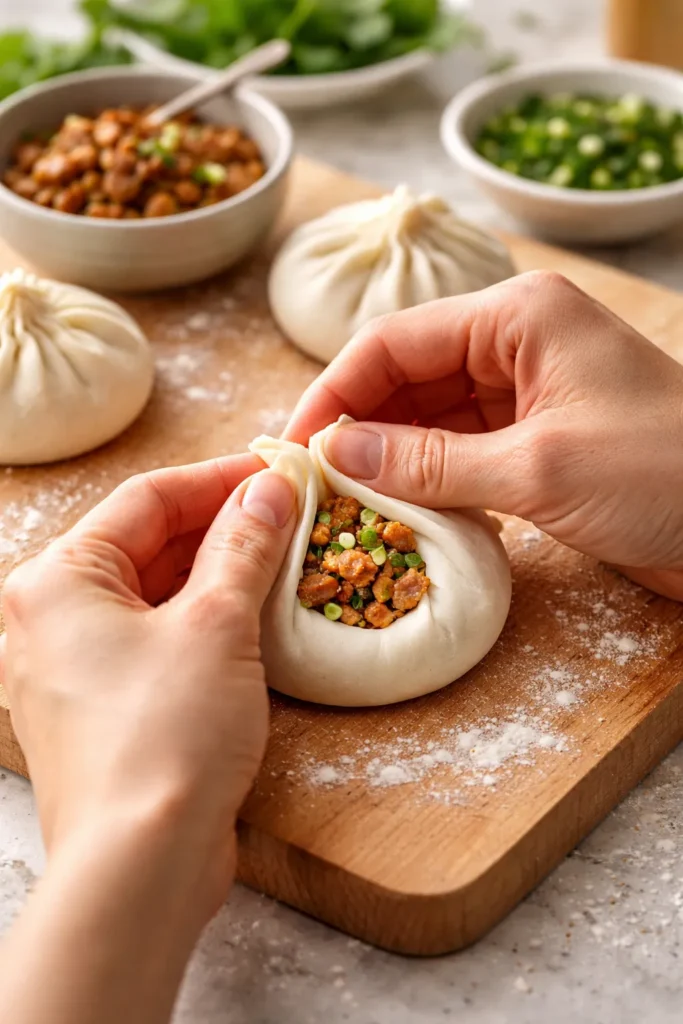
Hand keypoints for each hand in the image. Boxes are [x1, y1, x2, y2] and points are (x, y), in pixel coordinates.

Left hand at [0, 457, 295, 1023]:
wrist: (142, 867)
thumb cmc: (164, 739)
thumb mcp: (216, 624)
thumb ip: (243, 546)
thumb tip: (270, 490)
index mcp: (56, 582)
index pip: (146, 500)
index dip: (219, 478)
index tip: (277, 470)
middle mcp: (51, 619)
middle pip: (147, 545)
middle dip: (222, 526)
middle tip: (288, 511)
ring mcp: (75, 667)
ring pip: (155, 594)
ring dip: (219, 573)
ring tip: (283, 555)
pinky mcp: (104, 708)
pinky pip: (157, 640)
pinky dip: (204, 621)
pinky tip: (256, 613)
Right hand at [285, 270, 682, 600]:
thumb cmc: (665, 474)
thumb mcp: (537, 469)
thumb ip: (430, 461)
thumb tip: (337, 453)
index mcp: (516, 317)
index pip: (392, 342)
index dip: (333, 394)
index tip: (293, 449)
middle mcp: (516, 344)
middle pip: (404, 378)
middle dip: (357, 429)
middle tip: (312, 487)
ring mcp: (527, 395)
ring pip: (429, 419)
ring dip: (388, 460)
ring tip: (343, 506)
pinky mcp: (537, 442)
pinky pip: (461, 453)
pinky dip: (429, 482)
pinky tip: (399, 513)